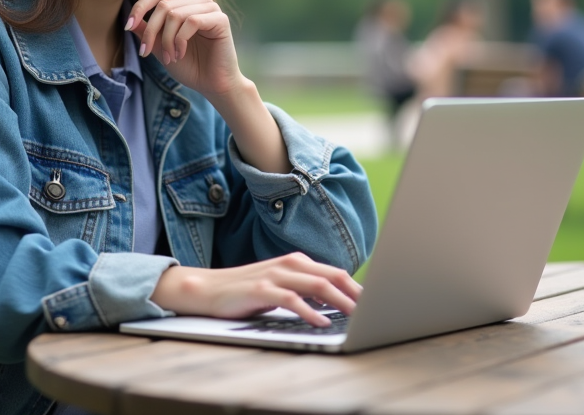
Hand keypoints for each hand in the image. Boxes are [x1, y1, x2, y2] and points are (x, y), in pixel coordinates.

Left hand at [126, 0, 242, 95]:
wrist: (212, 85)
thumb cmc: (189, 65)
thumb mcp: (159, 46)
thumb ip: (147, 26)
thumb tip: (131, 12)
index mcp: (184, 4)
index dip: (140, 5)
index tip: (128, 26)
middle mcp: (197, 2)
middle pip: (163, 4)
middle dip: (150, 30)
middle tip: (146, 52)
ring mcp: (210, 9)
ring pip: (175, 14)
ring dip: (166, 40)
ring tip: (169, 58)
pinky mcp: (220, 19)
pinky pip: (192, 21)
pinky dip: (180, 40)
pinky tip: (180, 54)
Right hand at [150, 253, 361, 326]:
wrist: (208, 289)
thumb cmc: (246, 290)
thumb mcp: (280, 286)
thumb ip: (305, 289)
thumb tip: (335, 303)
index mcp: (297, 262)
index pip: (335, 272)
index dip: (357, 288)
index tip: (375, 303)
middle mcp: (289, 264)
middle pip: (332, 276)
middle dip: (356, 294)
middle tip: (375, 310)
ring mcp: (275, 275)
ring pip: (318, 285)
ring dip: (340, 302)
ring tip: (357, 316)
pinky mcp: (262, 289)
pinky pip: (292, 299)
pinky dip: (310, 311)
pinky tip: (321, 322)